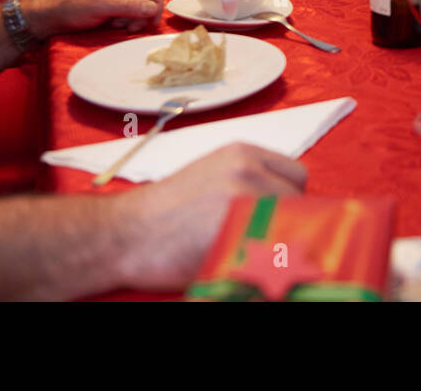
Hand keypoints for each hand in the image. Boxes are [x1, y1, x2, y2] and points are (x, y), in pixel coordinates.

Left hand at [23, 0, 163, 37]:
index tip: (150, 21)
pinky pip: (131, 15)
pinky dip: (127, 23)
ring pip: (141, 9)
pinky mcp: (115, 6)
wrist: (49, 17)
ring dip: (134, 20)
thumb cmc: (69, 6)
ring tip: (117, 25)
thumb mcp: (101, 5)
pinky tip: (113, 26)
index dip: (156, 4)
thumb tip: (154, 9)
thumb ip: (129, 6)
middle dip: (143, 15)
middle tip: (131, 27)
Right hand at [114, 142, 306, 291]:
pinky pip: (271, 251)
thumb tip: (286, 206)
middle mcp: (247, 169)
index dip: (291, 200)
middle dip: (288, 223)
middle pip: (298, 201)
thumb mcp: (211, 179)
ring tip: (250, 255)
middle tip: (264, 243)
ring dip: (279, 244)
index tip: (279, 219)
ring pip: (290, 226)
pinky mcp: (234, 228)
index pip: (297, 175)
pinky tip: (243, 266)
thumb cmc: (164, 213)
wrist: (123, 233)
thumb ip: (248, 183)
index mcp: (243, 154)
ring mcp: (242, 197)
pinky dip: (266, 263)